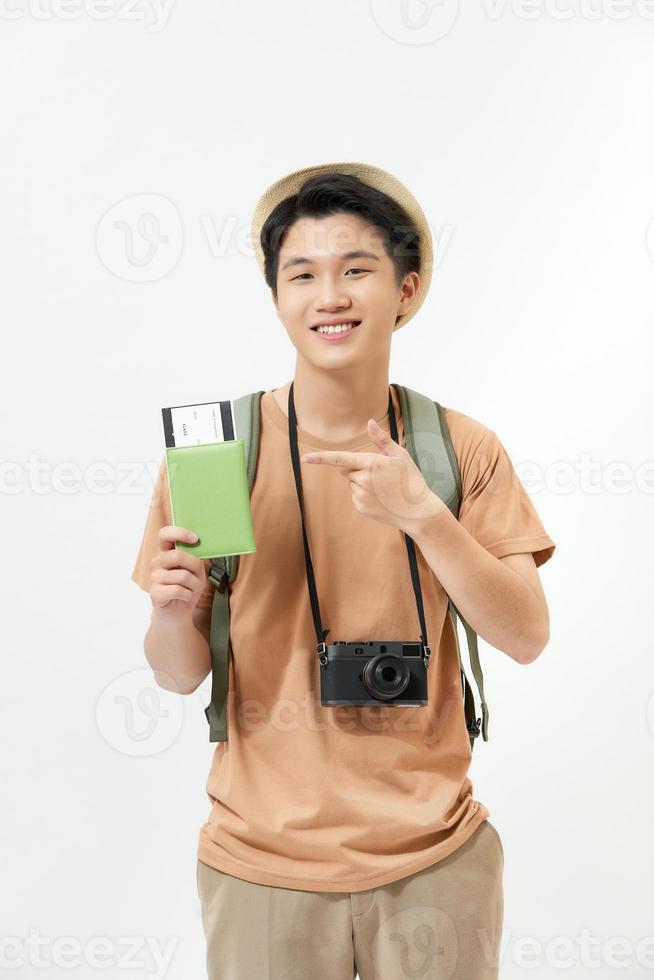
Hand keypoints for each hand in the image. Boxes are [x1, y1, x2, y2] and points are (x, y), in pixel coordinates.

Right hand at [148, 525, 211, 623]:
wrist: (178, 615)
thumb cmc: (187, 589)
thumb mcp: (196, 571)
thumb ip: (196, 558)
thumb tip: (201, 546)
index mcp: (165, 553)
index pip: (165, 534)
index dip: (180, 533)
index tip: (195, 539)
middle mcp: (157, 563)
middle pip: (178, 555)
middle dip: (195, 567)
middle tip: (198, 576)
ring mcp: (154, 578)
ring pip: (182, 575)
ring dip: (194, 585)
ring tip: (191, 590)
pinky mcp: (155, 593)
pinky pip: (178, 590)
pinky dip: (188, 595)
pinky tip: (185, 597)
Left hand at [300, 417, 444, 532]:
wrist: (418, 511)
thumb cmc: (411, 479)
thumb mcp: (400, 455)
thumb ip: (382, 439)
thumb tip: (370, 422)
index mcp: (371, 464)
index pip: (340, 459)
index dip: (321, 458)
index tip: (305, 459)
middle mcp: (363, 480)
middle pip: (347, 470)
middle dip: (358, 469)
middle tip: (381, 476)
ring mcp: (361, 496)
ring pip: (352, 484)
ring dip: (362, 483)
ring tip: (384, 489)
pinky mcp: (361, 508)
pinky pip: (356, 497)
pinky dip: (365, 496)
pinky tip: (381, 499)